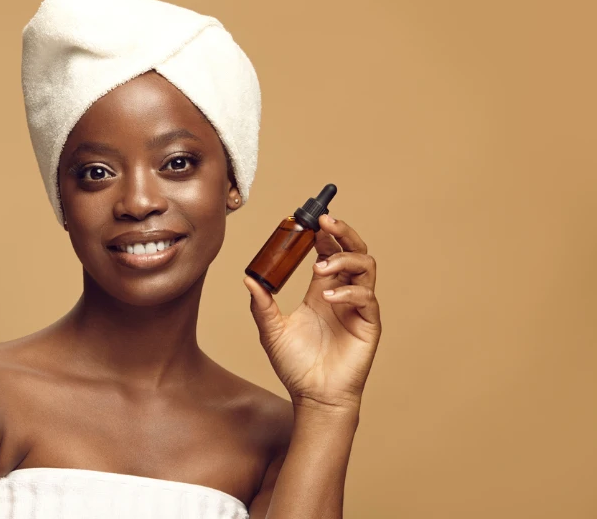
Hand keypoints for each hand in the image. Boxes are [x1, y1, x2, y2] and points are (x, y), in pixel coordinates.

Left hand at [244, 214, 380, 411]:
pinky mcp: (369, 324)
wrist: (314, 397)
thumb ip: (262, 304)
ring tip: (322, 267)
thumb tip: (248, 278)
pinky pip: (366, 297)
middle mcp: (342, 293)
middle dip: (342, 232)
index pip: (329, 251)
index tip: (310, 220)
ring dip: (344, 259)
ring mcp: (358, 307)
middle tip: (325, 221)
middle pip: (354, 250)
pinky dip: (348, 292)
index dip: (323, 233)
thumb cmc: (296, 366)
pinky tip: (329, 297)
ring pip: (366, 266)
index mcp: (322, 290)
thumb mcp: (271, 331)